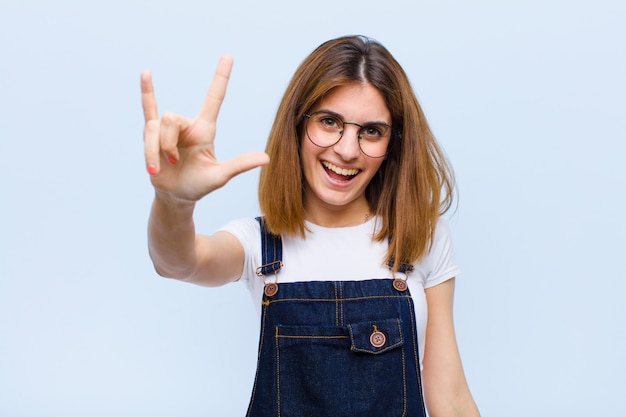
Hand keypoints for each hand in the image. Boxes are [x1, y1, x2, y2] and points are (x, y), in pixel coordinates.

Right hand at [141, 55, 269, 202]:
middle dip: (167, 143)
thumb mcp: (220, 176)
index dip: (221, 77)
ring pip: (154, 126)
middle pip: (171, 118)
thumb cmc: (198, 185)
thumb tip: (267, 158)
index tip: (228, 56)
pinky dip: (148, 93)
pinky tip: (146, 74)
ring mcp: (168, 130)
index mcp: (205, 130)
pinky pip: (148, 110)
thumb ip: (240, 165)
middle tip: (173, 161)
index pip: (214, 98)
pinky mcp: (152, 136)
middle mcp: (187, 125)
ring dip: (154, 149)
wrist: (175, 196)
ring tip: (159, 168)